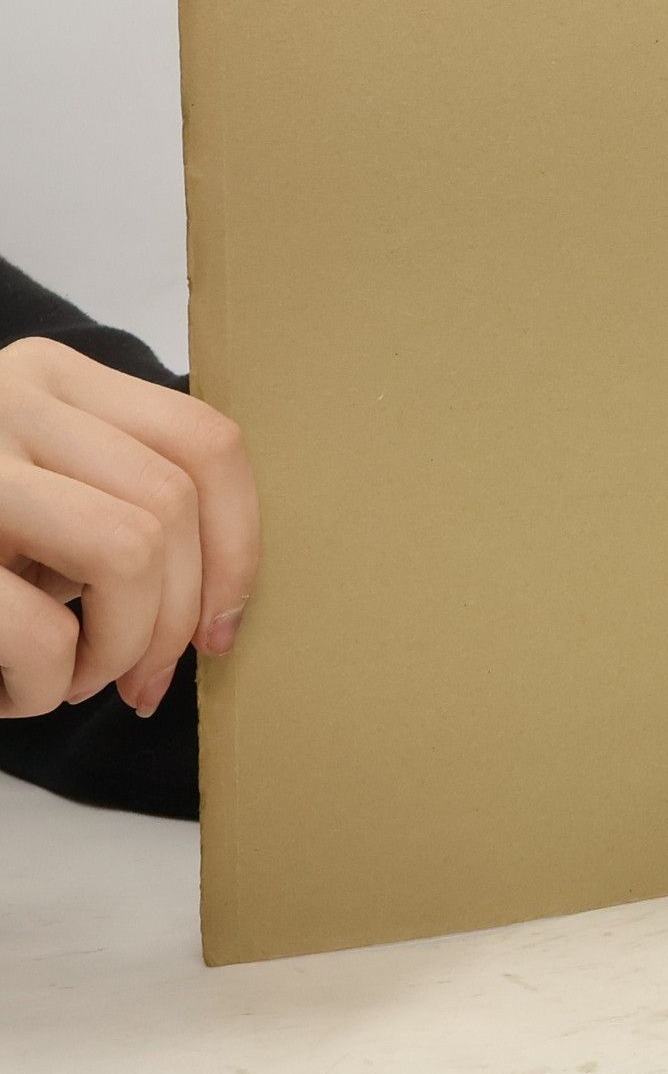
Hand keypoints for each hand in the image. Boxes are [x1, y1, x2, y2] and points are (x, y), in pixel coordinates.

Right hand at [0, 336, 258, 716]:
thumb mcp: (48, 498)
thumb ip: (126, 504)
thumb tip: (227, 598)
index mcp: (51, 378)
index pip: (204, 442)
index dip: (239, 545)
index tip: (224, 628)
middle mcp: (5, 399)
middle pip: (171, 504)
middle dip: (179, 616)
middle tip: (144, 679)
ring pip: (128, 551)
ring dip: (120, 646)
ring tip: (77, 679)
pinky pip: (42, 629)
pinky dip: (49, 686)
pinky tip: (17, 694)